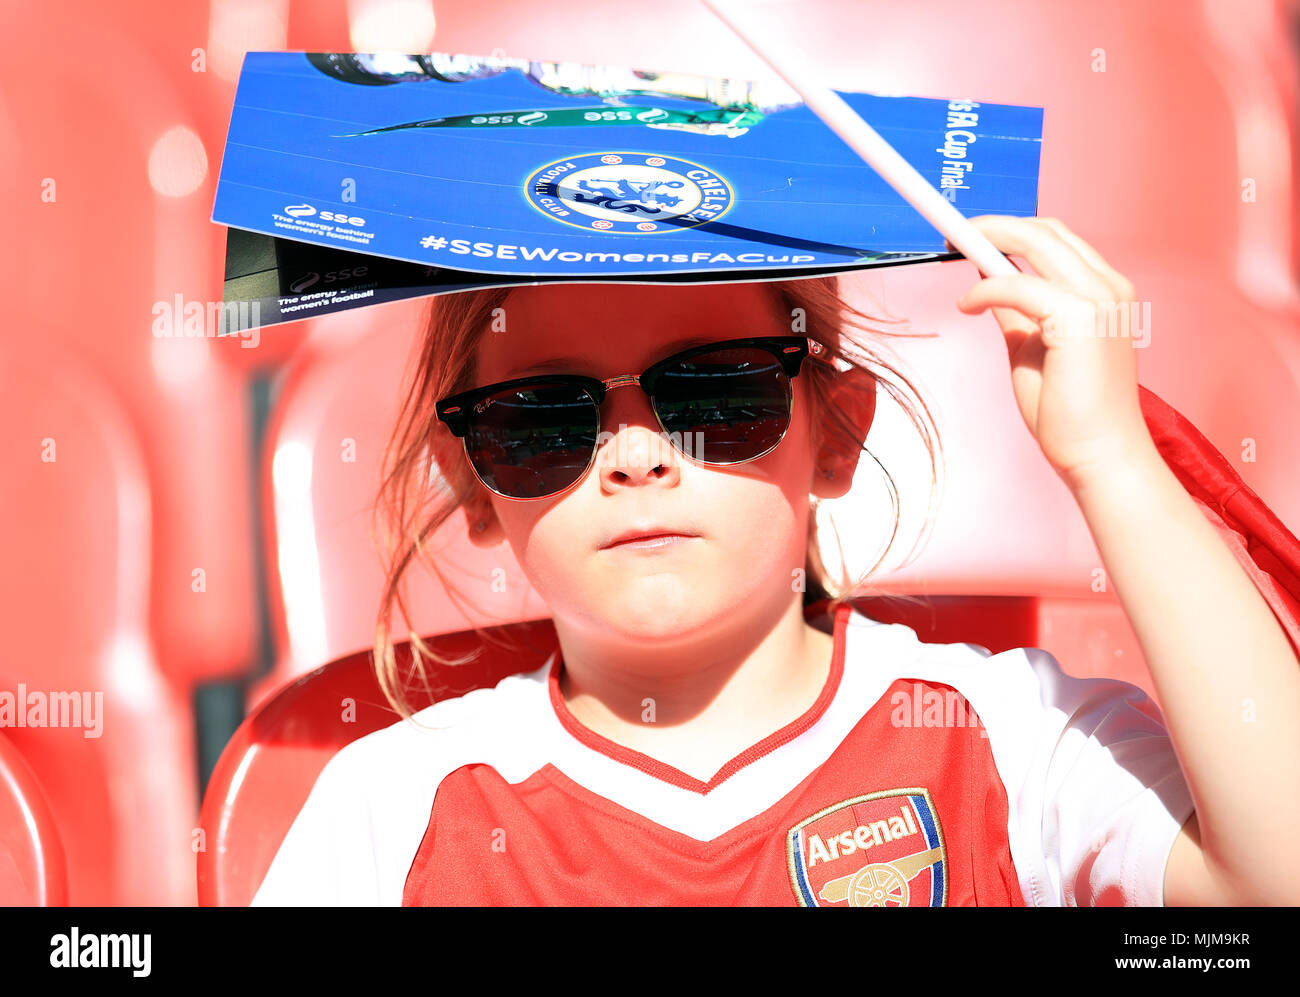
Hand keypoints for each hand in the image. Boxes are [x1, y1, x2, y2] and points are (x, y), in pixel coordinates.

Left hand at [953, 216, 1157, 489]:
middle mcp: (1110, 287)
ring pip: (1036, 242)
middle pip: (1048, 230)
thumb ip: (1017, 311)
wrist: (1097, 454)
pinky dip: (984, 290)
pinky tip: (967, 306)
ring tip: (955, 252)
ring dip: (988, 241)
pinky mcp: (1080, 318)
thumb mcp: (1032, 346)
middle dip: (996, 224)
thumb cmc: (1068, 410)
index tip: (974, 232)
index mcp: (1106, 291)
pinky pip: (1018, 285)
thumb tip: (988, 282)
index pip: (1059, 240)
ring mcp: (1100, 299)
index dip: (1014, 228)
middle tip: (956, 233)